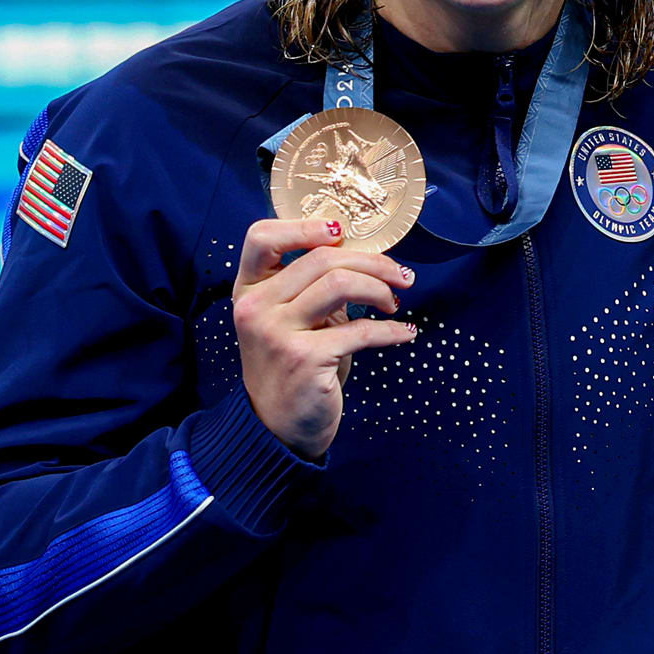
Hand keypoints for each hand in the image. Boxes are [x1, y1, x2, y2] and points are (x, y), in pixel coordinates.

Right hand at [233, 218, 417, 459]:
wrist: (277, 427)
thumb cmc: (293, 365)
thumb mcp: (293, 320)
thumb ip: (312, 286)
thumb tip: (367, 256)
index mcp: (248, 289)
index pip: (263, 237)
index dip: (305, 226)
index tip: (344, 232)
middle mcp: (255, 306)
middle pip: (322, 258)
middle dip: (373, 262)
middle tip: (401, 277)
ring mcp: (276, 332)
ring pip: (340, 283)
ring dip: (381, 289)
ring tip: (395, 302)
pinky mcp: (304, 359)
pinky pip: (361, 330)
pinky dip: (393, 330)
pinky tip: (405, 333)